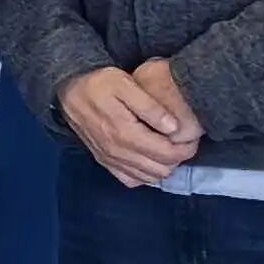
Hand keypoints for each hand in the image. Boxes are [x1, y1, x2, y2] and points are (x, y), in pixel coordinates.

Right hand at [60, 63, 200, 187]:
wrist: (69, 90)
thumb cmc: (100, 83)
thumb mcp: (126, 84)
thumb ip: (150, 107)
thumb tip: (174, 128)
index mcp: (125, 133)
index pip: (167, 153)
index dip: (186, 149)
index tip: (193, 138)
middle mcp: (118, 152)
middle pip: (160, 169)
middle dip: (178, 159)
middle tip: (185, 143)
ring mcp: (110, 160)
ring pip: (148, 178)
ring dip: (164, 167)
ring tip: (170, 149)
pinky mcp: (104, 162)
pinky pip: (131, 180)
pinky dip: (145, 175)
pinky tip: (150, 159)